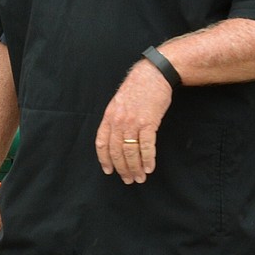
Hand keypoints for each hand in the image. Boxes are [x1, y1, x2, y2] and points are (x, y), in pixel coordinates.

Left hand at [95, 60, 173, 183]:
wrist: (153, 75)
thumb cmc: (137, 88)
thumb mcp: (119, 102)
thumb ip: (115, 119)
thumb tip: (116, 138)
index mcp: (109, 116)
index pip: (102, 143)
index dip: (104, 159)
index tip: (109, 171)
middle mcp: (118, 121)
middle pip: (117, 151)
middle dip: (122, 168)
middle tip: (128, 180)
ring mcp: (133, 122)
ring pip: (130, 152)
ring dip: (135, 168)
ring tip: (140, 178)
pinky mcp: (148, 122)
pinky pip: (146, 146)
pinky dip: (147, 159)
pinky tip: (149, 167)